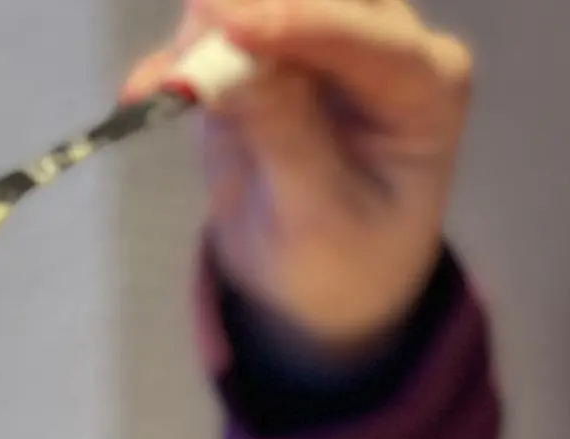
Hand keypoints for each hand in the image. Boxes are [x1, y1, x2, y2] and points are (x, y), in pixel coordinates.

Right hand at [125, 0, 472, 362]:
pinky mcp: (263, 49)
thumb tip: (229, 65)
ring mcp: (320, 35)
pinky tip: (144, 93)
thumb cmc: (344, 257)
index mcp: (426, 85)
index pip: (362, 36)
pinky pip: (214, 30)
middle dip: (246, 12)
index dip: (292, 24)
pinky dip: (177, 56)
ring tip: (162, 90)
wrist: (323, 281)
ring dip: (203, 32)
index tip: (226, 25)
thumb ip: (284, 135)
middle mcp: (381, 41)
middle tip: (187, 60)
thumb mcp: (318, 217)